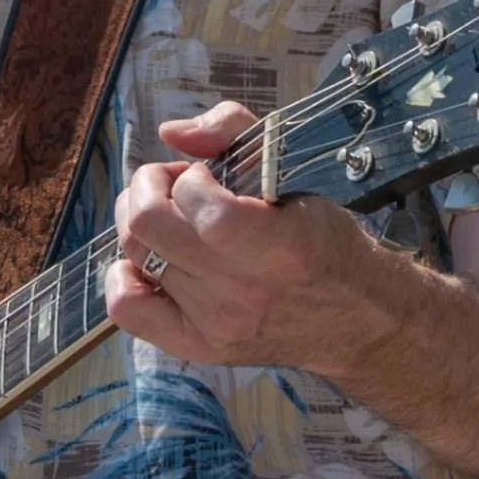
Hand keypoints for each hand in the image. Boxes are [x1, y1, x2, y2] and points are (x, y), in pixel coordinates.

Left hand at [105, 101, 384, 372]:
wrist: (355, 319)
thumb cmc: (323, 238)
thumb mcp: (296, 171)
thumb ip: (234, 131)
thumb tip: (170, 131)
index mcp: (277, 246)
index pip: (197, 202)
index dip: (191, 177)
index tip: (211, 177)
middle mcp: (242, 293)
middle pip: (147, 225)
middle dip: (151, 187)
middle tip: (177, 187)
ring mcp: (216, 325)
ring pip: (135, 255)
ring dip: (144, 224)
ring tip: (173, 221)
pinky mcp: (198, 346)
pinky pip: (126, 308)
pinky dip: (123, 277)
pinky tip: (149, 261)